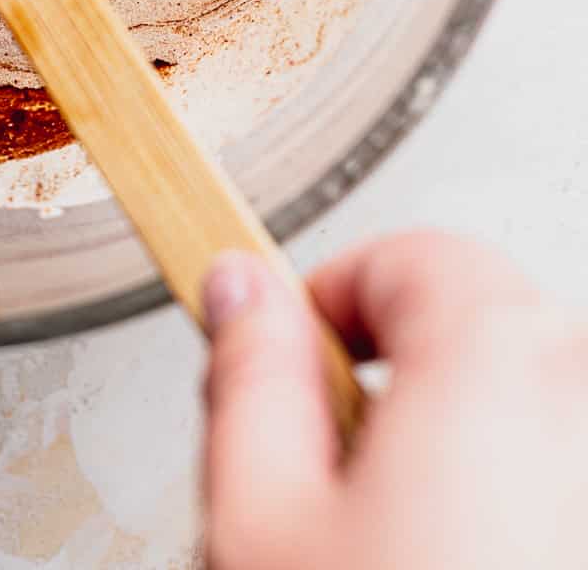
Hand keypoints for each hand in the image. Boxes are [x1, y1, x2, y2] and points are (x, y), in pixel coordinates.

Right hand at [202, 231, 587, 569]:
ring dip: (457, 448)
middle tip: (328, 482)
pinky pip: (559, 470)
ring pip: (521, 407)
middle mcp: (583, 396)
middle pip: (473, 327)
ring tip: (390, 546)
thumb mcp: (262, 526)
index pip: (406, 256)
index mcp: (500, 359)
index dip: (323, 305)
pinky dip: (511, 500)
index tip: (283, 364)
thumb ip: (249, 379)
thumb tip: (242, 294)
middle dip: (392, 380)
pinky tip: (455, 563)